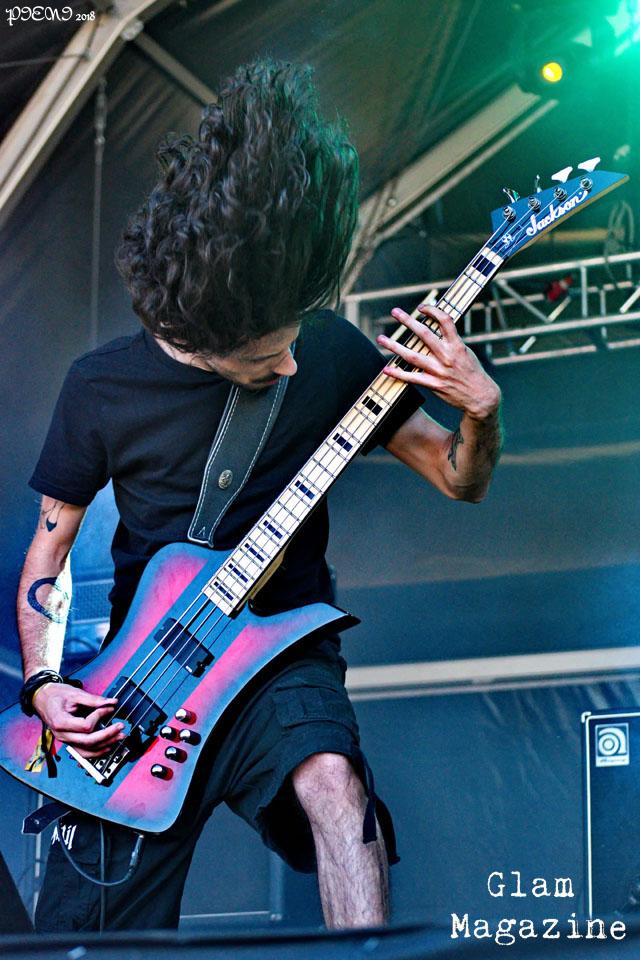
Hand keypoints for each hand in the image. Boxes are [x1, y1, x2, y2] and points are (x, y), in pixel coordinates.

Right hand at [32, 682, 123, 757]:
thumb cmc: (55, 695)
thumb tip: (111, 702)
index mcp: (61, 722)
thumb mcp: (74, 693)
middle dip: (107, 735)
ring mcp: (65, 740)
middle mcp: (62, 735)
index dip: (100, 716)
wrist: (42, 699)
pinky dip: (96, 752)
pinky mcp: (69, 741)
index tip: (108, 708)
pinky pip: (83, 752)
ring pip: (86, 750)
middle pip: (88, 741)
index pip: (85, 726)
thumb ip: (94, 699)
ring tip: (118, 738)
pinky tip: (108, 747)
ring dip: (104, 746)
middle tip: (120, 727)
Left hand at [377, 304, 500, 419]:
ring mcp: (439, 371)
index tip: (421, 307)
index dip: (432, 310)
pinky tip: (387, 369)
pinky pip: (412, 378)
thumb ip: (451, 342)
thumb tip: (439, 329)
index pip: (445, 321)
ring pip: (412, 356)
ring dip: (394, 346)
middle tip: (395, 312)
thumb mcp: (466, 352)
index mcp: (457, 345)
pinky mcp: (434, 385)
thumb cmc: (473, 372)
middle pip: (424, 334)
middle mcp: (447, 356)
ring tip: (381, 339)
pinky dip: (398, 373)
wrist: (480, 396)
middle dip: (408, 321)